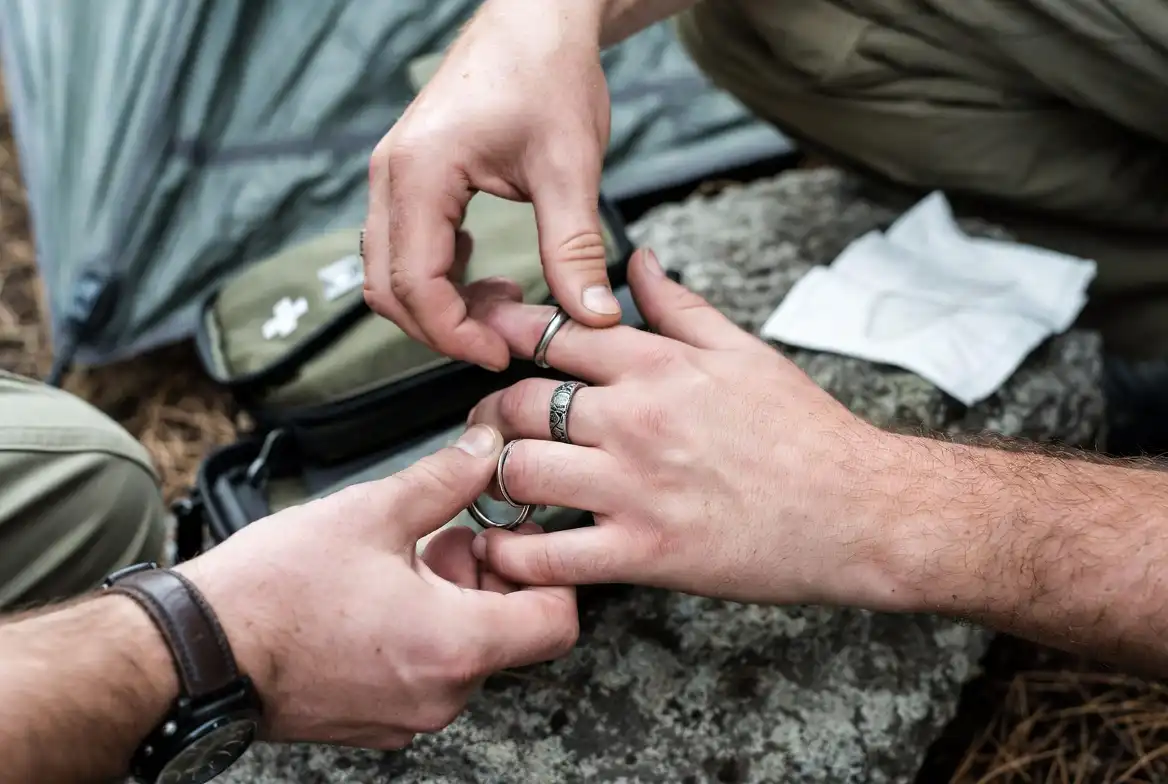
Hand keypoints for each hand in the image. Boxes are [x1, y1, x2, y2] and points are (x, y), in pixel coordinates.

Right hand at [175, 424, 577, 748]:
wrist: (197, 652)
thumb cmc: (272, 592)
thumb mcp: (372, 512)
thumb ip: (446, 479)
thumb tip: (486, 450)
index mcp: (454, 646)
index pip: (557, 620)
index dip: (545, 569)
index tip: (509, 538)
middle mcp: (441, 694)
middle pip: (512, 632)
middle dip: (490, 576)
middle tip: (448, 537)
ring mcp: (408, 715)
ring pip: (468, 651)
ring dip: (454, 600)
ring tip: (405, 560)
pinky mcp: (377, 721)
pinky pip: (428, 673)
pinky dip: (423, 632)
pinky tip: (380, 594)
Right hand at [364, 0, 618, 371]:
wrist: (537, 18)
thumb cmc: (549, 74)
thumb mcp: (570, 167)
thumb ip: (574, 248)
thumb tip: (593, 317)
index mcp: (420, 173)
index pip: (414, 284)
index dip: (454, 334)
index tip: (503, 354)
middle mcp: (392, 176)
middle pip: (388, 288)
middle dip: (443, 327)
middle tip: (505, 341)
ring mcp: (394, 175)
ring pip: (391, 271)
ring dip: (440, 304)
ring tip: (506, 306)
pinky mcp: (410, 177)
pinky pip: (404, 246)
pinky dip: (439, 277)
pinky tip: (490, 275)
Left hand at [466, 250, 906, 608]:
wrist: (859, 510)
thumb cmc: (805, 432)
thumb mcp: (744, 350)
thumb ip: (679, 306)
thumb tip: (637, 263)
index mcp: (658, 367)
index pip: (554, 333)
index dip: (505, 334)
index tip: (488, 343)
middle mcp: (636, 420)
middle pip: (519, 402)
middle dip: (486, 412)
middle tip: (484, 425)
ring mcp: (635, 488)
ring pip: (521, 472)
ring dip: (490, 478)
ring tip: (489, 483)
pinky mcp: (644, 552)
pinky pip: (550, 556)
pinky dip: (513, 554)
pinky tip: (502, 547)